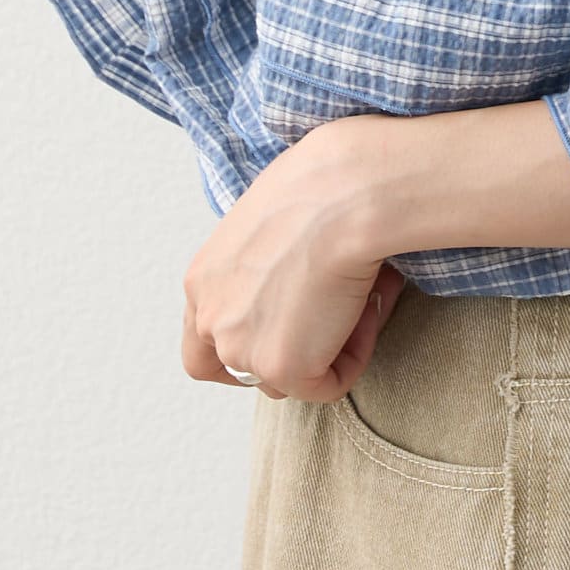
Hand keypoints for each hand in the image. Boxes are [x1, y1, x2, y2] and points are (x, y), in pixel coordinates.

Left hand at [181, 116, 407, 403]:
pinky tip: (367, 306)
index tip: (281, 336)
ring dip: (327, 347)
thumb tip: (305, 280)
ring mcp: (242, 348)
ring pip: (290, 377)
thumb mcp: (270, 223)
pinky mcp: (282, 367)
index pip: (203, 340)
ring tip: (359, 299)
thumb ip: (266, 264)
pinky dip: (356, 352)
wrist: (342, 195)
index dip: (242, 346)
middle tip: (333, 321)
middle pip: (241, 369)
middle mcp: (211, 319)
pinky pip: (329, 383)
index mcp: (202, 281)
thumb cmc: (320, 186)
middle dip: (288, 353)